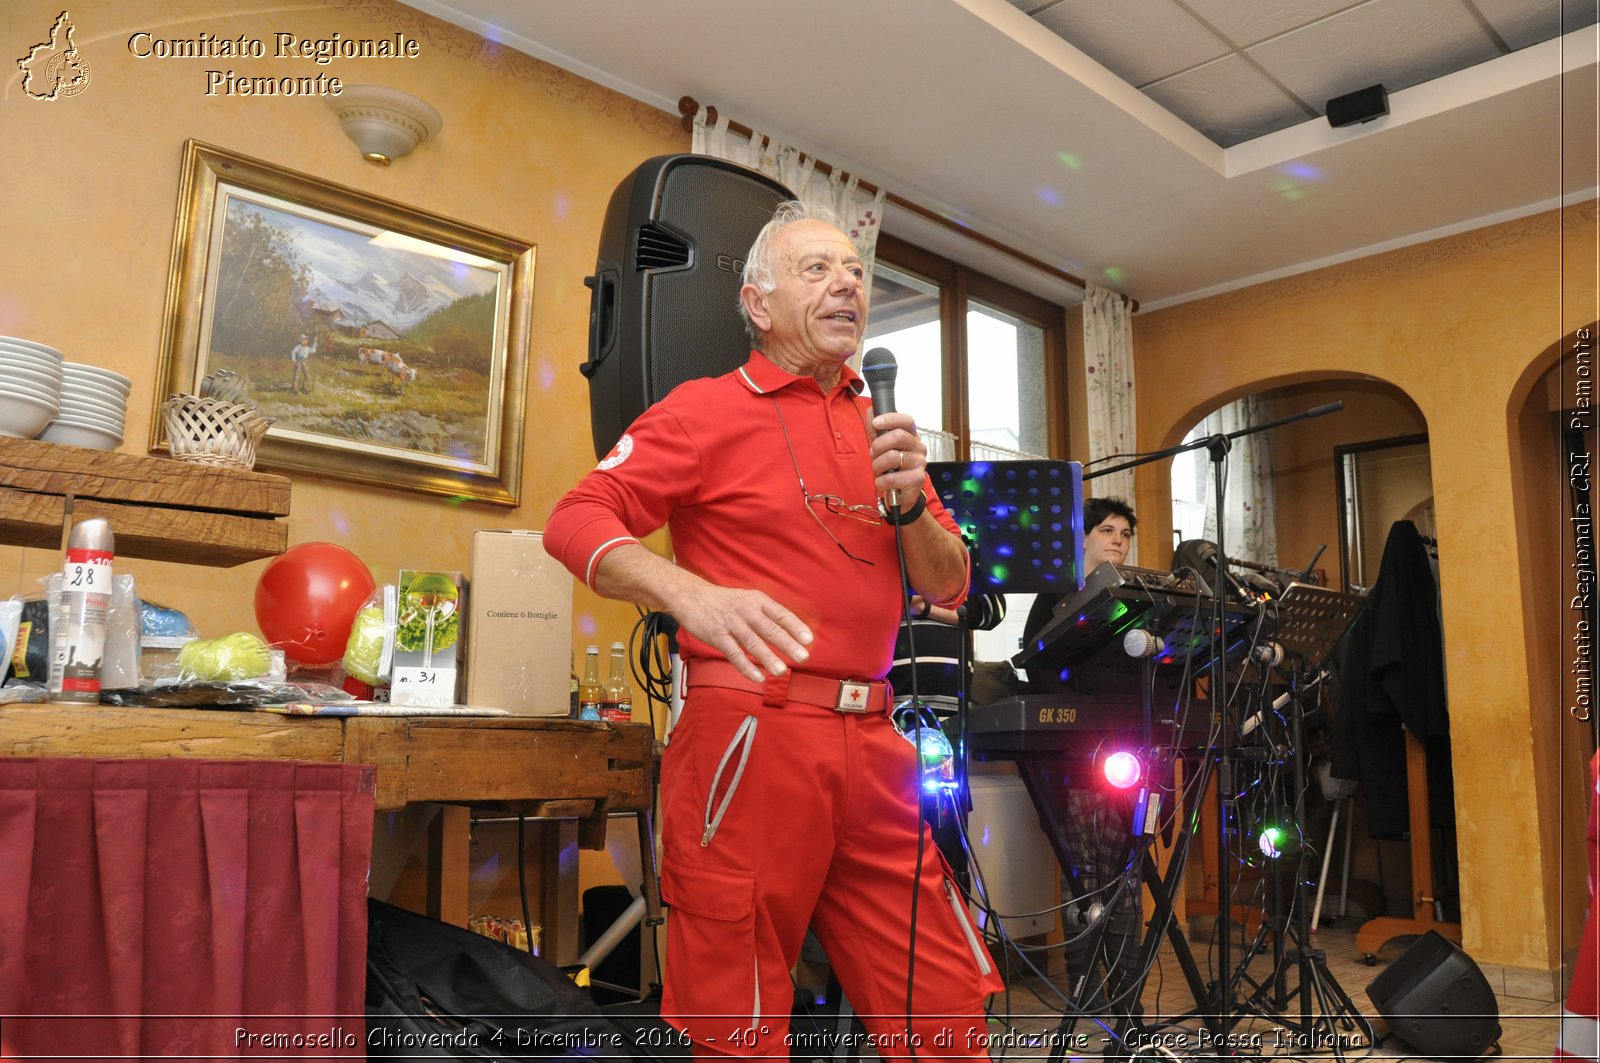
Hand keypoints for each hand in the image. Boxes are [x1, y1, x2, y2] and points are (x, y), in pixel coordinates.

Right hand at [669, 582, 813, 682]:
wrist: (692, 596)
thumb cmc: (725, 602)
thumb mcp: (748, 599)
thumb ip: (767, 614)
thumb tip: (790, 632)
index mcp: (757, 600)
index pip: (781, 614)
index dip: (796, 627)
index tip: (809, 640)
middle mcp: (746, 610)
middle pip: (770, 629)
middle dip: (788, 644)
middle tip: (803, 657)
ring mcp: (731, 623)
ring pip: (753, 642)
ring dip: (768, 658)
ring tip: (781, 671)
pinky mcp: (717, 635)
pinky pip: (734, 653)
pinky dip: (746, 666)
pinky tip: (758, 677)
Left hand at [869, 411, 925, 512]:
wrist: (899, 493)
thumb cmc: (892, 467)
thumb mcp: (882, 446)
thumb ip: (876, 429)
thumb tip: (871, 411)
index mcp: (911, 435)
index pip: (906, 420)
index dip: (890, 419)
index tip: (876, 423)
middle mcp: (918, 447)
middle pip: (898, 436)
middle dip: (878, 445)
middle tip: (873, 454)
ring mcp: (920, 463)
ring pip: (892, 457)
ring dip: (878, 465)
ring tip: (878, 470)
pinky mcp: (917, 479)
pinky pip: (892, 478)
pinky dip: (881, 481)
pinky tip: (881, 482)